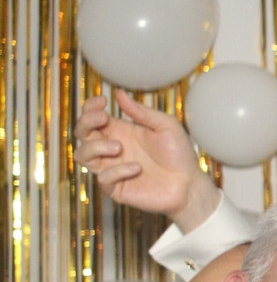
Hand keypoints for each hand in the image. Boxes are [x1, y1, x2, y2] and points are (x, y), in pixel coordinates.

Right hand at [75, 89, 220, 230]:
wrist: (190, 184)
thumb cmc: (179, 154)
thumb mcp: (165, 126)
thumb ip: (142, 112)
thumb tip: (119, 93)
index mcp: (120, 131)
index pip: (93, 117)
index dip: (90, 107)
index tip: (102, 101)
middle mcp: (111, 149)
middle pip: (82, 133)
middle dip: (86, 122)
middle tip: (104, 118)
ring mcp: (112, 168)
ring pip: (82, 155)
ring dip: (95, 147)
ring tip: (119, 146)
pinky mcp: (116, 188)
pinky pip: (103, 179)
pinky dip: (116, 171)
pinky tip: (136, 168)